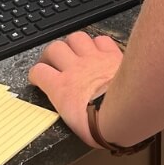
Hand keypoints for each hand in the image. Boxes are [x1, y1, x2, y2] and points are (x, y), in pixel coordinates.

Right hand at [29, 31, 123, 147]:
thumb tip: (75, 113)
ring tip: (76, 51)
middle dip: (52, 53)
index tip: (38, 77)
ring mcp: (94, 58)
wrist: (127, 110)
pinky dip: (98, 43)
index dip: (36, 74)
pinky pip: (101, 39)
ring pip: (76, 38)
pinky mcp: (112, 54)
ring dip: (74, 43)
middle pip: (54, 48)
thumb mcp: (76, 126)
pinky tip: (100, 50)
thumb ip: (70, 111)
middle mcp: (75, 69)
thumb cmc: (103, 125)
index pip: (39, 72)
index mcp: (62, 88)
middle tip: (54, 60)